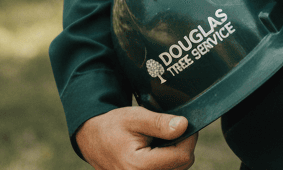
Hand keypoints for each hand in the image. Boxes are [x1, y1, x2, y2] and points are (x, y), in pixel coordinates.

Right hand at [75, 108, 197, 169]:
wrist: (93, 139)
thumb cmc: (113, 126)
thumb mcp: (136, 117)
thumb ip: (160, 123)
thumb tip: (184, 126)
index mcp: (138, 166)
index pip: (181, 157)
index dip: (189, 138)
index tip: (185, 124)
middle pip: (181, 166)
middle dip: (183, 146)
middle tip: (173, 129)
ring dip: (176, 155)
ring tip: (162, 140)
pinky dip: (167, 162)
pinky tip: (159, 151)